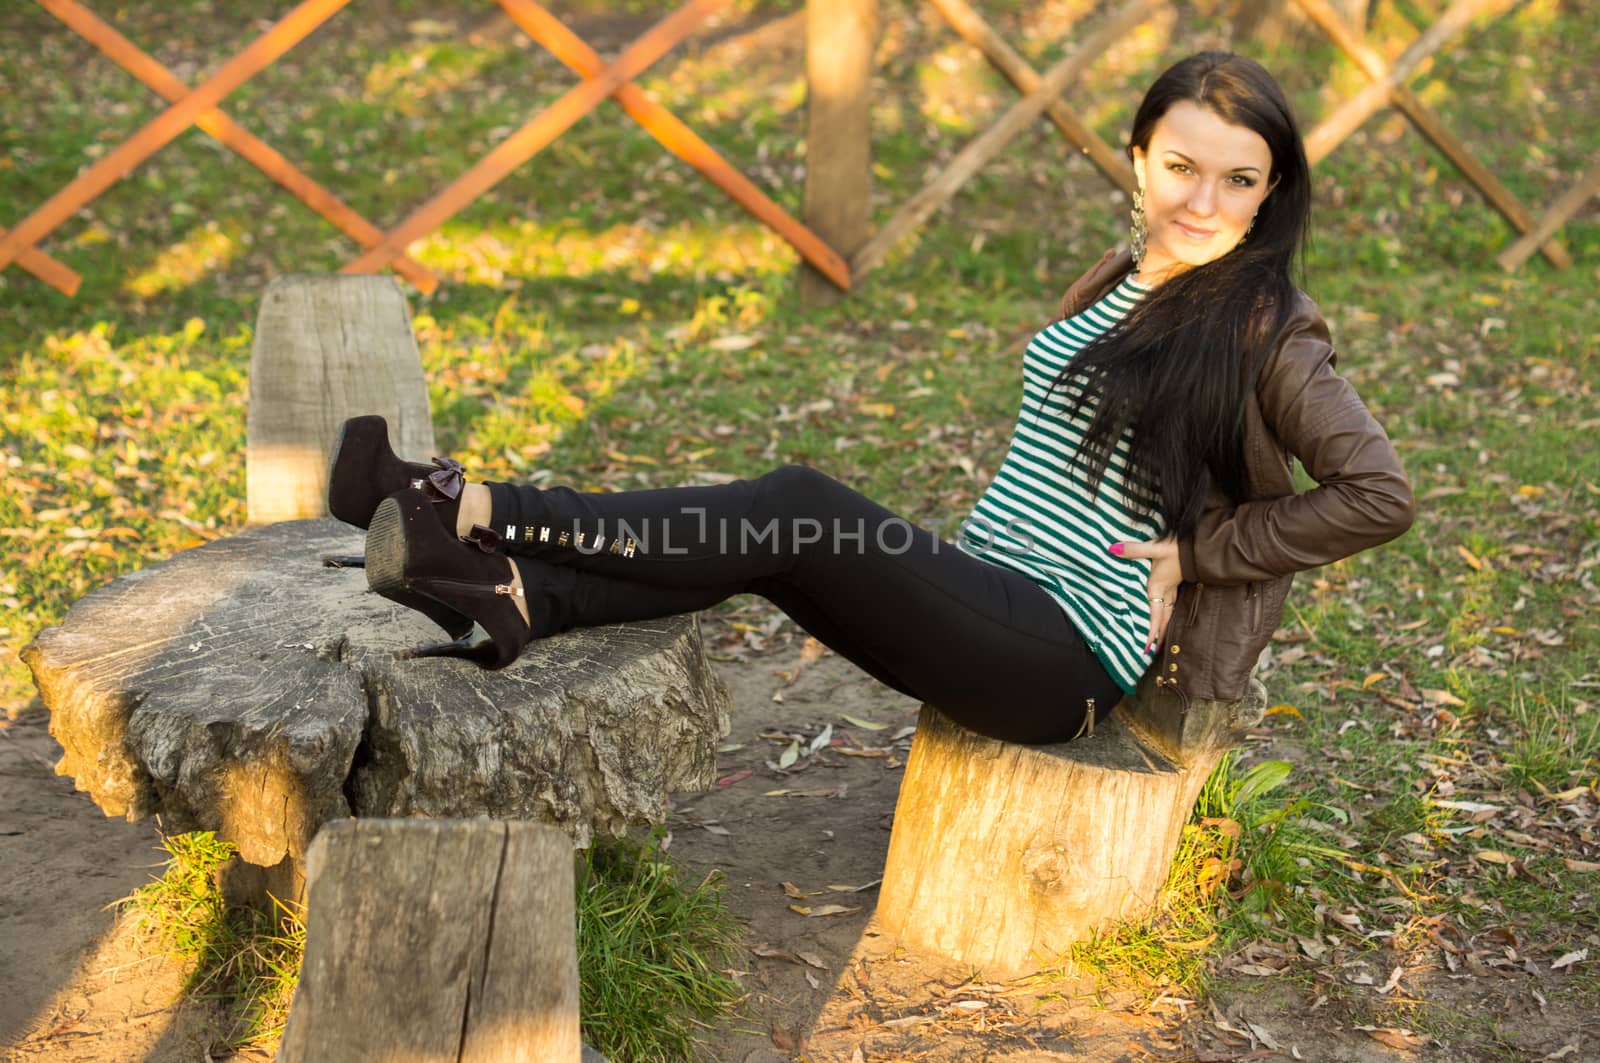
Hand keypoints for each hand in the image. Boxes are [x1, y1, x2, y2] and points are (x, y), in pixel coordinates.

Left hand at [1109, 538, 1182, 654]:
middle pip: (1163, 619)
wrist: (1197, 546)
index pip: (1155, 616)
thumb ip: (1134, 550)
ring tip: (1160, 640)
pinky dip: (1167, 615)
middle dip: (1159, 636)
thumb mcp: (1155, 548)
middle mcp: (1165, 592)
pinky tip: (1166, 616)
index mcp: (1158, 588)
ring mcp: (1172, 589)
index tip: (1148, 647)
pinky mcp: (1175, 584)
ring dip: (1164, 627)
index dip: (1152, 632)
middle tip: (1154, 651)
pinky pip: (1171, 605)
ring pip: (1168, 613)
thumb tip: (1113, 549)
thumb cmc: (1176, 549)